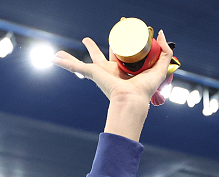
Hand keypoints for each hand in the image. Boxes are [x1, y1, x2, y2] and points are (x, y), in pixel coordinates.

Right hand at [52, 32, 173, 105]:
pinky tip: (55, 58)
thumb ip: (164, 51)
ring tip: (62, 53)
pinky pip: (75, 66)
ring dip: (72, 57)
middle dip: (93, 48)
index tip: (119, 38)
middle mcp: (110, 72)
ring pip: (84, 61)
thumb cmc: (144, 89)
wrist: (131, 100)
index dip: (119, 46)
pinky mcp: (93, 74)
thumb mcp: (159, 67)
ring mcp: (100, 73)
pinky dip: (64, 62)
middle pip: (99, 57)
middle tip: (87, 41)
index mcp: (123, 71)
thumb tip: (161, 34)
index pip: (119, 56)